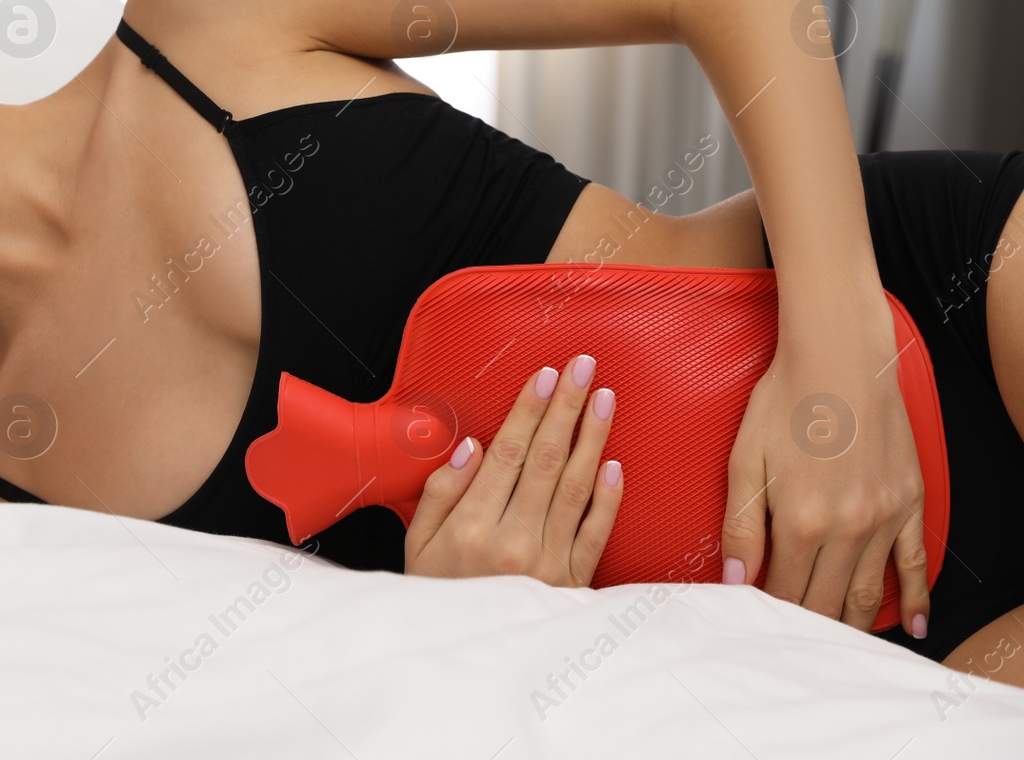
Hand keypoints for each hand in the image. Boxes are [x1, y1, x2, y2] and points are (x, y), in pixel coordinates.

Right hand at [405, 353, 622, 581]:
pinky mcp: (574, 584)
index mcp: (472, 527)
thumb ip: (440, 494)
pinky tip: (615, 463)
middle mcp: (514, 542)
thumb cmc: (436, 597)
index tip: (545, 375)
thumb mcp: (415, 547)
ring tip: (605, 399)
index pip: (507, 453)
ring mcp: (549, 564)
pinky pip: (596, 533)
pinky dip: (607, 498)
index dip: (528, 410)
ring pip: (576, 488)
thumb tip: (473, 447)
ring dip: (592, 438)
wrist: (468, 663)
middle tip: (584, 368)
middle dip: (566, 408)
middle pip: (545, 460)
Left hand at [720, 304, 930, 636]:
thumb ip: (741, 527)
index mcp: (801, 521)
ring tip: (833, 648)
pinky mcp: (909, 504)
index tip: (753, 630)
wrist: (840, 359)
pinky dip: (915, 599)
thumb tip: (735, 582)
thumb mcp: (745, 461)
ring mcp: (884, 519)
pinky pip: (916, 564)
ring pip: (867, 592)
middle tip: (787, 647)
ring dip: (850, 624)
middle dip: (803, 627)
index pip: (782, 591)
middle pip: (824, 600)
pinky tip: (913, 627)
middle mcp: (847, 529)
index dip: (765, 614)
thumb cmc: (784, 403)